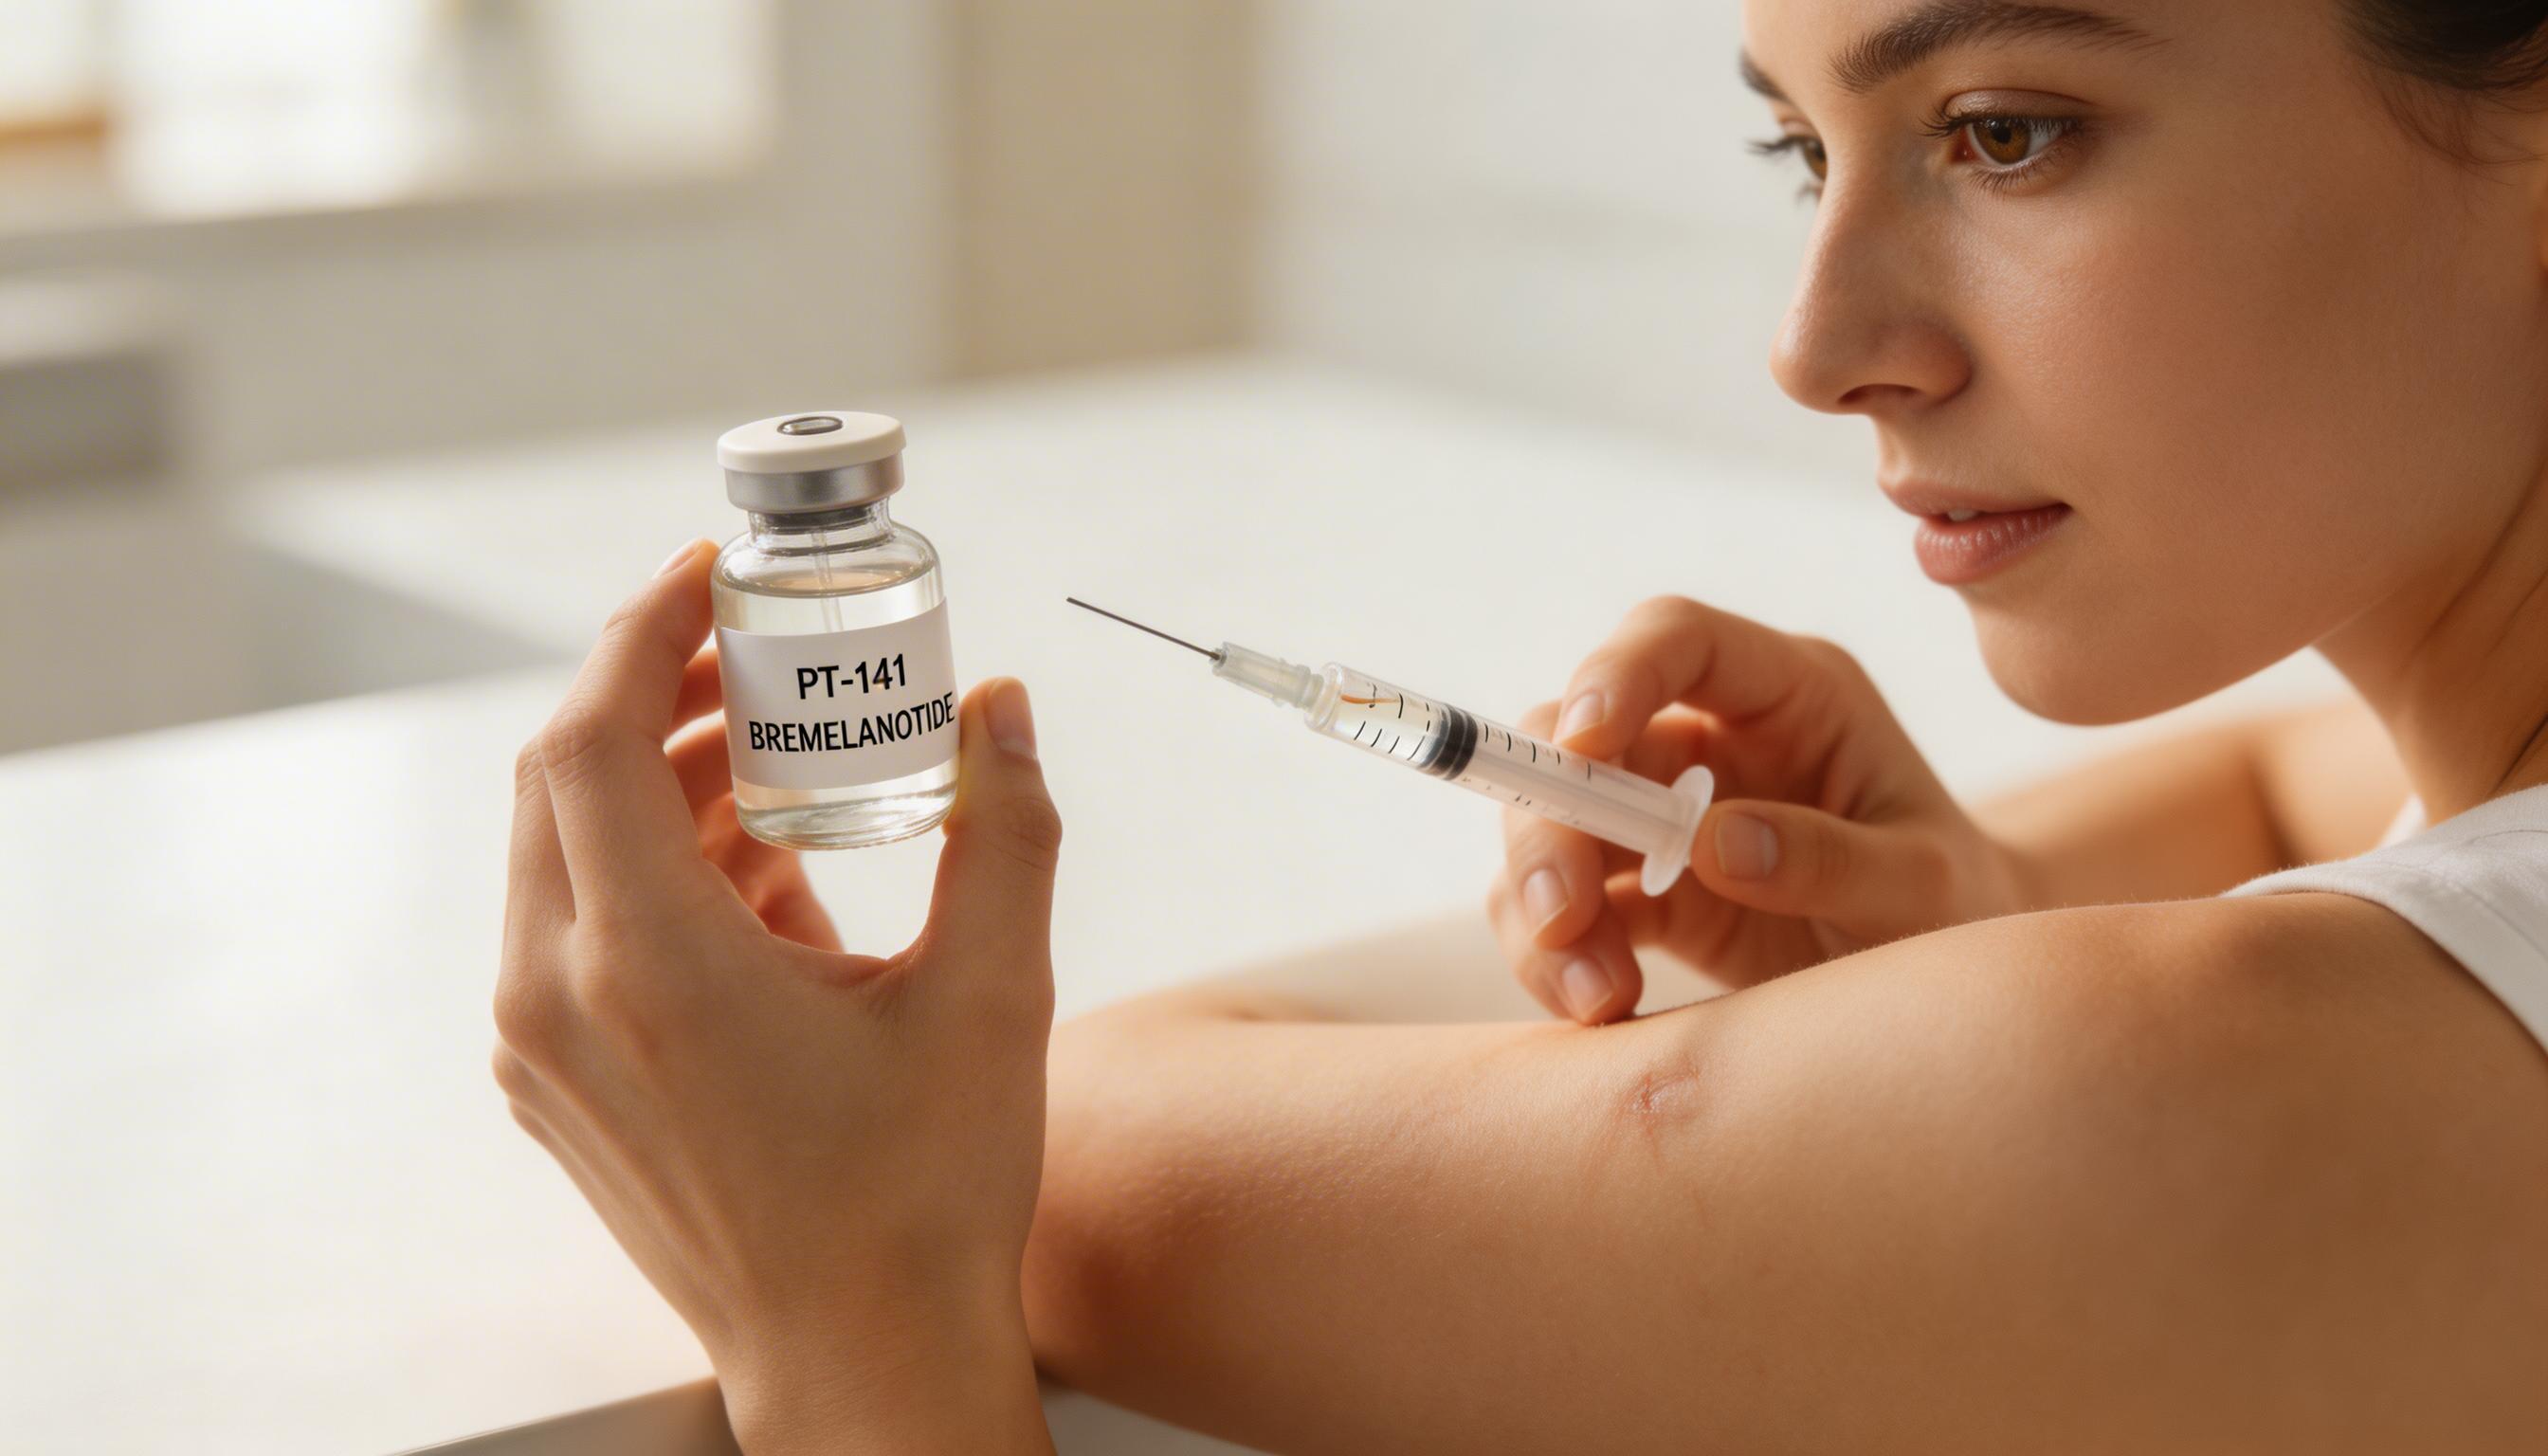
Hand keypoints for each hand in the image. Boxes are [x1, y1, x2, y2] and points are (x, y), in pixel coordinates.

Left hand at [494, 539, 1059, 1454]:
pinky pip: (576, 932)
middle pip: (562, 779)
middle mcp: (562, 1000)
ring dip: (656, 786)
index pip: (589, 735)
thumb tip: (1005, 713)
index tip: (709, 577)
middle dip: (654, 696)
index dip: (642, 629)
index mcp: (649, 965)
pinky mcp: (558, 1089)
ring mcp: (545, 1053)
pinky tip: (766, 881)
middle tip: (755, 661)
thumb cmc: (922, 1202)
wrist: (861, 1364)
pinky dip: (651, 875)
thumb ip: (1006, 831)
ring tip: (779, 770)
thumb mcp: (991, 998)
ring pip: (563, 854)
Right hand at [1486, 595, 2028, 1021]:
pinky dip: (1553, 955)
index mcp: (1791, 694)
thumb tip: (1711, 843)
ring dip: (1543, 907)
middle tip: (1562, 915)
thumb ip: (1831, 859)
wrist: (1952, 998)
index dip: (1616, 674)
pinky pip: (1560, 906)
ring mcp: (1665, 812)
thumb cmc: (1958, 911)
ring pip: (1549, 823)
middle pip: (1576, 738)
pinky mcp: (1643, 890)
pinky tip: (1598, 1008)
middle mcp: (1711, 737)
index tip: (1583, 747)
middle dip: (1549, 822)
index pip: (1679, 638)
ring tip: (1595, 996)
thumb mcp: (1922, 887)